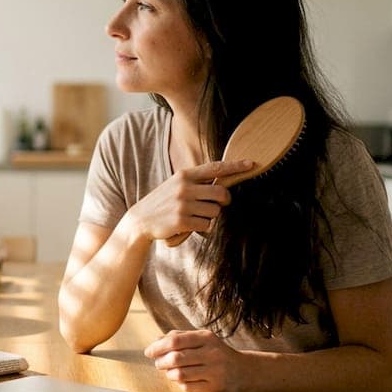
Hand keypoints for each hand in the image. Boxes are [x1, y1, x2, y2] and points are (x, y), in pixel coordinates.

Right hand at [118, 159, 253, 244]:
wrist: (140, 220)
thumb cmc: (163, 202)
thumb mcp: (175, 185)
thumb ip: (196, 182)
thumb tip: (222, 182)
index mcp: (184, 175)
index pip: (215, 168)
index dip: (235, 166)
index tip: (251, 164)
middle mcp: (184, 187)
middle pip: (221, 192)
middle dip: (225, 200)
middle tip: (221, 203)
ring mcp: (183, 204)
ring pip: (215, 211)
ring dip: (211, 216)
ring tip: (196, 216)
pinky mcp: (182, 220)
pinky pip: (206, 225)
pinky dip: (202, 227)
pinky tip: (189, 225)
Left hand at [144, 329, 242, 391]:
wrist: (244, 370)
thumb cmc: (215, 352)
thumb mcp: (201, 339)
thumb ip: (178, 336)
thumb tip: (155, 340)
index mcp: (206, 338)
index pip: (175, 341)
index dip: (158, 347)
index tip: (149, 352)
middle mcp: (212, 353)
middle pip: (176, 358)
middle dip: (161, 362)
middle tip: (159, 364)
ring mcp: (215, 371)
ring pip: (180, 374)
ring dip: (169, 374)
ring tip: (170, 372)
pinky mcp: (215, 387)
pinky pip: (188, 387)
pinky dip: (181, 384)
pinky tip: (183, 380)